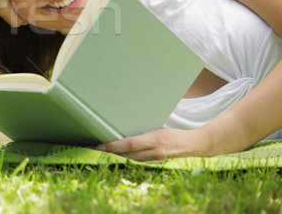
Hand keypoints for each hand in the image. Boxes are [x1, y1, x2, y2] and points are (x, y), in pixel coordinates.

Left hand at [96, 127, 212, 160]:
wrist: (195, 145)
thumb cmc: (173, 132)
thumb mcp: (158, 126)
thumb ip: (143, 129)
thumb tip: (123, 123)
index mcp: (154, 139)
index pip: (128, 144)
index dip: (112, 146)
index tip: (98, 145)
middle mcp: (153, 151)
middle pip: (126, 154)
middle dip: (108, 152)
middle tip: (92, 148)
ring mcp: (154, 159)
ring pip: (129, 160)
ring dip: (114, 156)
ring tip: (99, 152)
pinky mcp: (155, 163)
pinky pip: (136, 161)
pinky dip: (125, 159)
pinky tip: (114, 155)